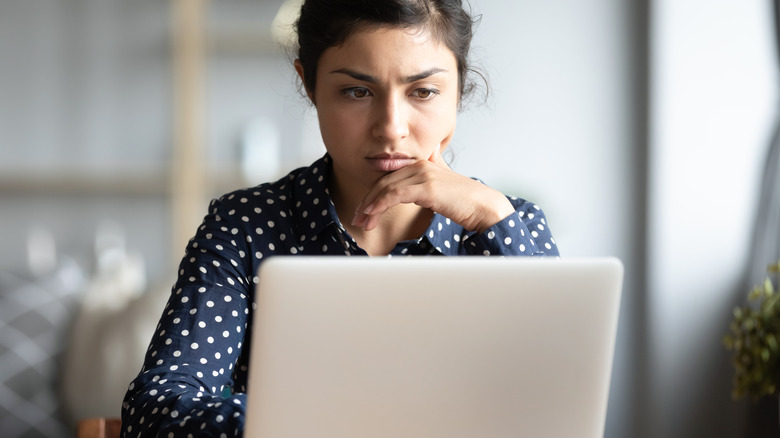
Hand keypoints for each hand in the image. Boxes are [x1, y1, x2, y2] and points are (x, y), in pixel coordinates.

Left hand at [351, 148, 514, 232]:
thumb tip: (430, 154)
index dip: (372, 194)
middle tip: (357, 219)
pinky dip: (379, 205)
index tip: (363, 211)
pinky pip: (394, 194)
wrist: (483, 207)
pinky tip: (372, 215)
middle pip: (382, 182)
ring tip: (362, 223)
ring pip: (385, 188)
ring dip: (370, 207)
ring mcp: (423, 174)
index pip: (387, 177)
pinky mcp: (426, 187)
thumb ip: (434, 167)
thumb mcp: (443, 181)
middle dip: (366, 202)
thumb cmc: (464, 199)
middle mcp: (419, 165)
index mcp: (421, 163)